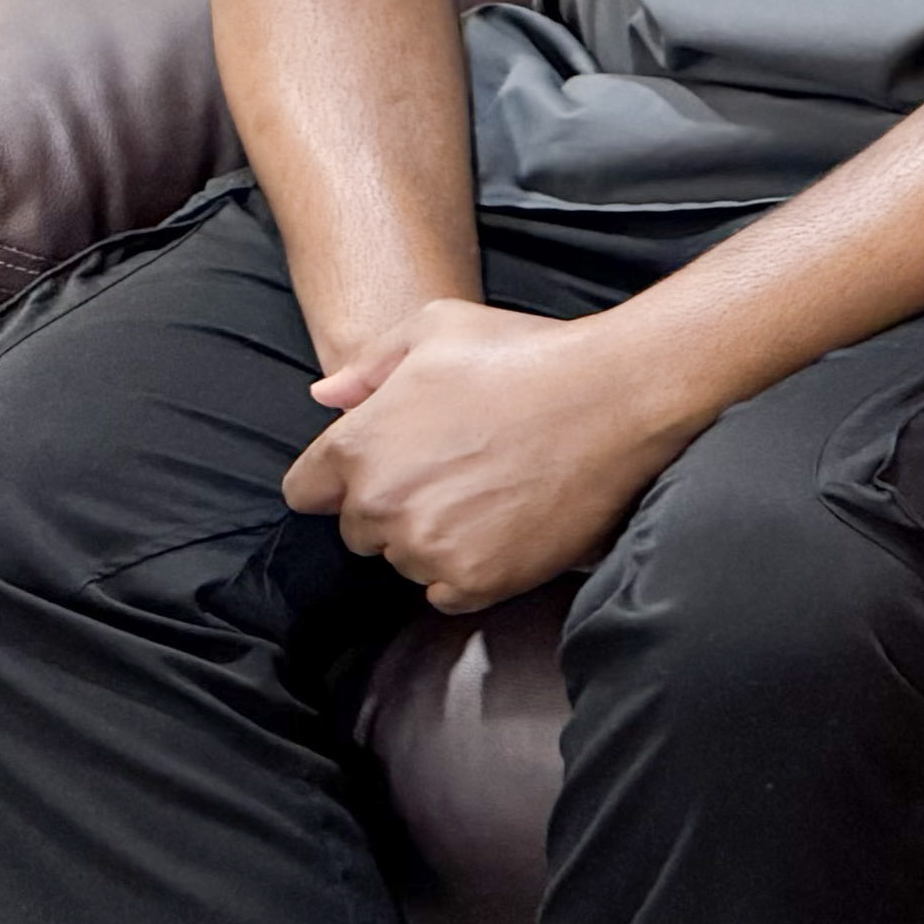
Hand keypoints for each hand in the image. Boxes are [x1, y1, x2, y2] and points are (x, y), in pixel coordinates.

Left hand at [280, 300, 699, 613]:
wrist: (616, 398)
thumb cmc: (527, 355)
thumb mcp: (437, 328)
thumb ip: (369, 365)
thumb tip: (326, 398)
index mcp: (358, 445)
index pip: (307, 491)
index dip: (340, 480)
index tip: (384, 469)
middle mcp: (382, 504)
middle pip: (359, 531)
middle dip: (394, 507)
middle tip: (453, 474)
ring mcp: (429, 548)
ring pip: (406, 562)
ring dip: (433, 541)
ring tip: (488, 497)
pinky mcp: (479, 580)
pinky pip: (447, 595)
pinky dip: (468, 572)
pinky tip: (502, 531)